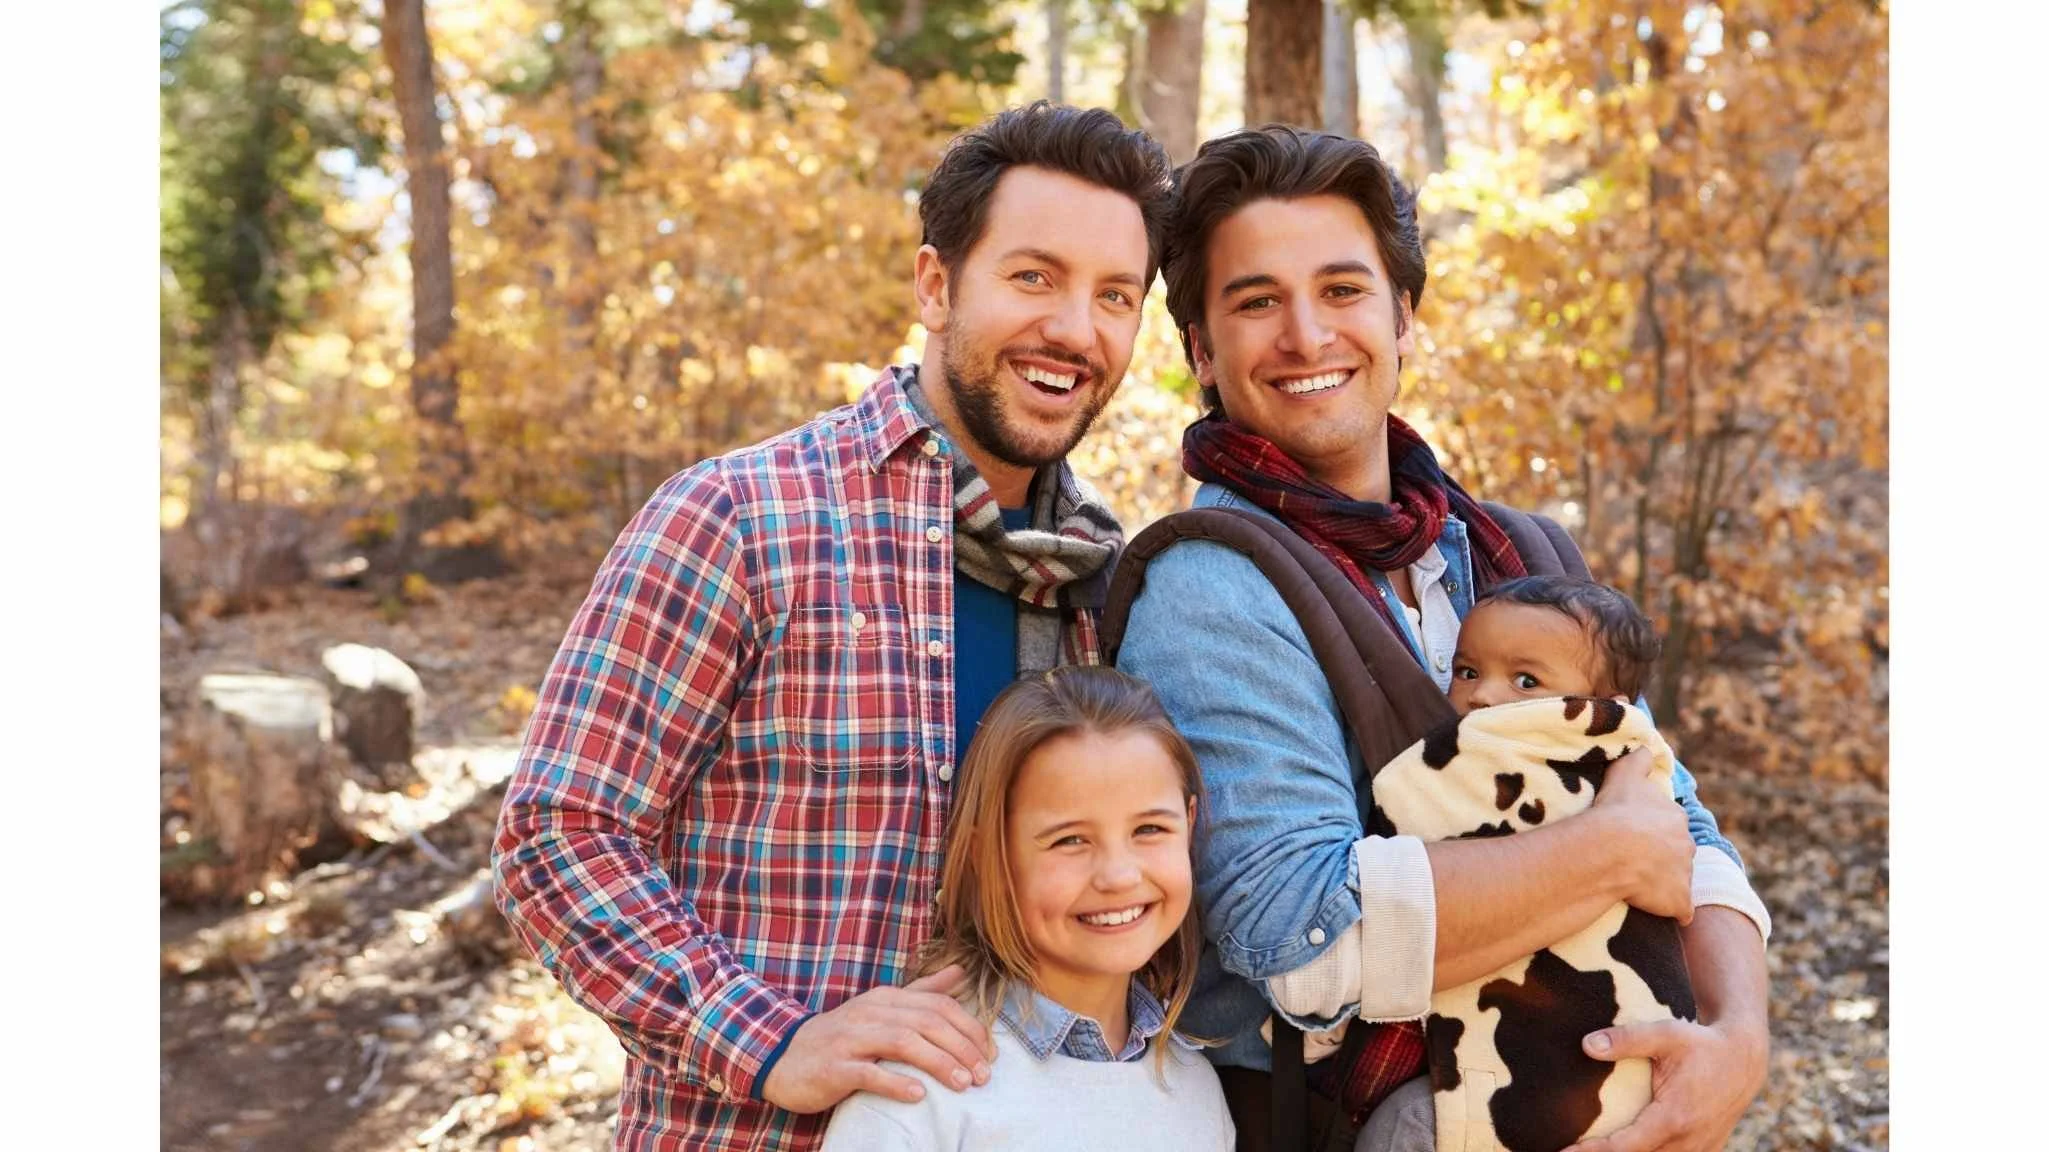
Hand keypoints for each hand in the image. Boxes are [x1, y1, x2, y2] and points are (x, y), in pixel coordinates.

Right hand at [759, 965, 997, 1113]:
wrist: (783, 1055)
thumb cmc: (842, 1035)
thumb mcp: (882, 1008)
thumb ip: (922, 991)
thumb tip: (960, 971)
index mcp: (886, 998)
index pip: (938, 1005)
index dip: (969, 1028)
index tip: (990, 1055)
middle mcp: (871, 1012)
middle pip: (927, 1022)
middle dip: (962, 1047)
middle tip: (983, 1075)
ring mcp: (851, 1039)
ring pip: (903, 1042)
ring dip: (938, 1062)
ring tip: (962, 1083)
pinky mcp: (834, 1068)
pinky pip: (868, 1073)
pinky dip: (896, 1082)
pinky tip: (918, 1094)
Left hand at [1562, 1018, 1768, 1151]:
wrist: (1744, 1059)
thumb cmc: (1702, 1044)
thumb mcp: (1665, 1034)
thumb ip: (1626, 1039)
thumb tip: (1586, 1044)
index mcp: (1674, 1118)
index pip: (1624, 1147)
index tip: (1563, 1151)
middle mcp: (1687, 1142)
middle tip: (1568, 1150)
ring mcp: (1698, 1150)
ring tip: (1590, 1150)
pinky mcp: (1704, 1151)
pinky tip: (1625, 1147)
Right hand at [1590, 746, 1693, 923]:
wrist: (1611, 849)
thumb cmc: (1616, 811)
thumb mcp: (1625, 773)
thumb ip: (1639, 759)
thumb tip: (1648, 747)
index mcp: (1676, 818)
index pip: (1669, 824)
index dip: (1651, 830)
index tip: (1633, 834)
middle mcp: (1687, 846)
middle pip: (1677, 853)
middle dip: (1662, 857)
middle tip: (1633, 861)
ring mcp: (1685, 876)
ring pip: (1678, 880)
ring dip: (1663, 883)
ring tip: (1636, 885)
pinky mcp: (1679, 902)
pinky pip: (1680, 910)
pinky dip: (1672, 911)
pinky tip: (1655, 910)